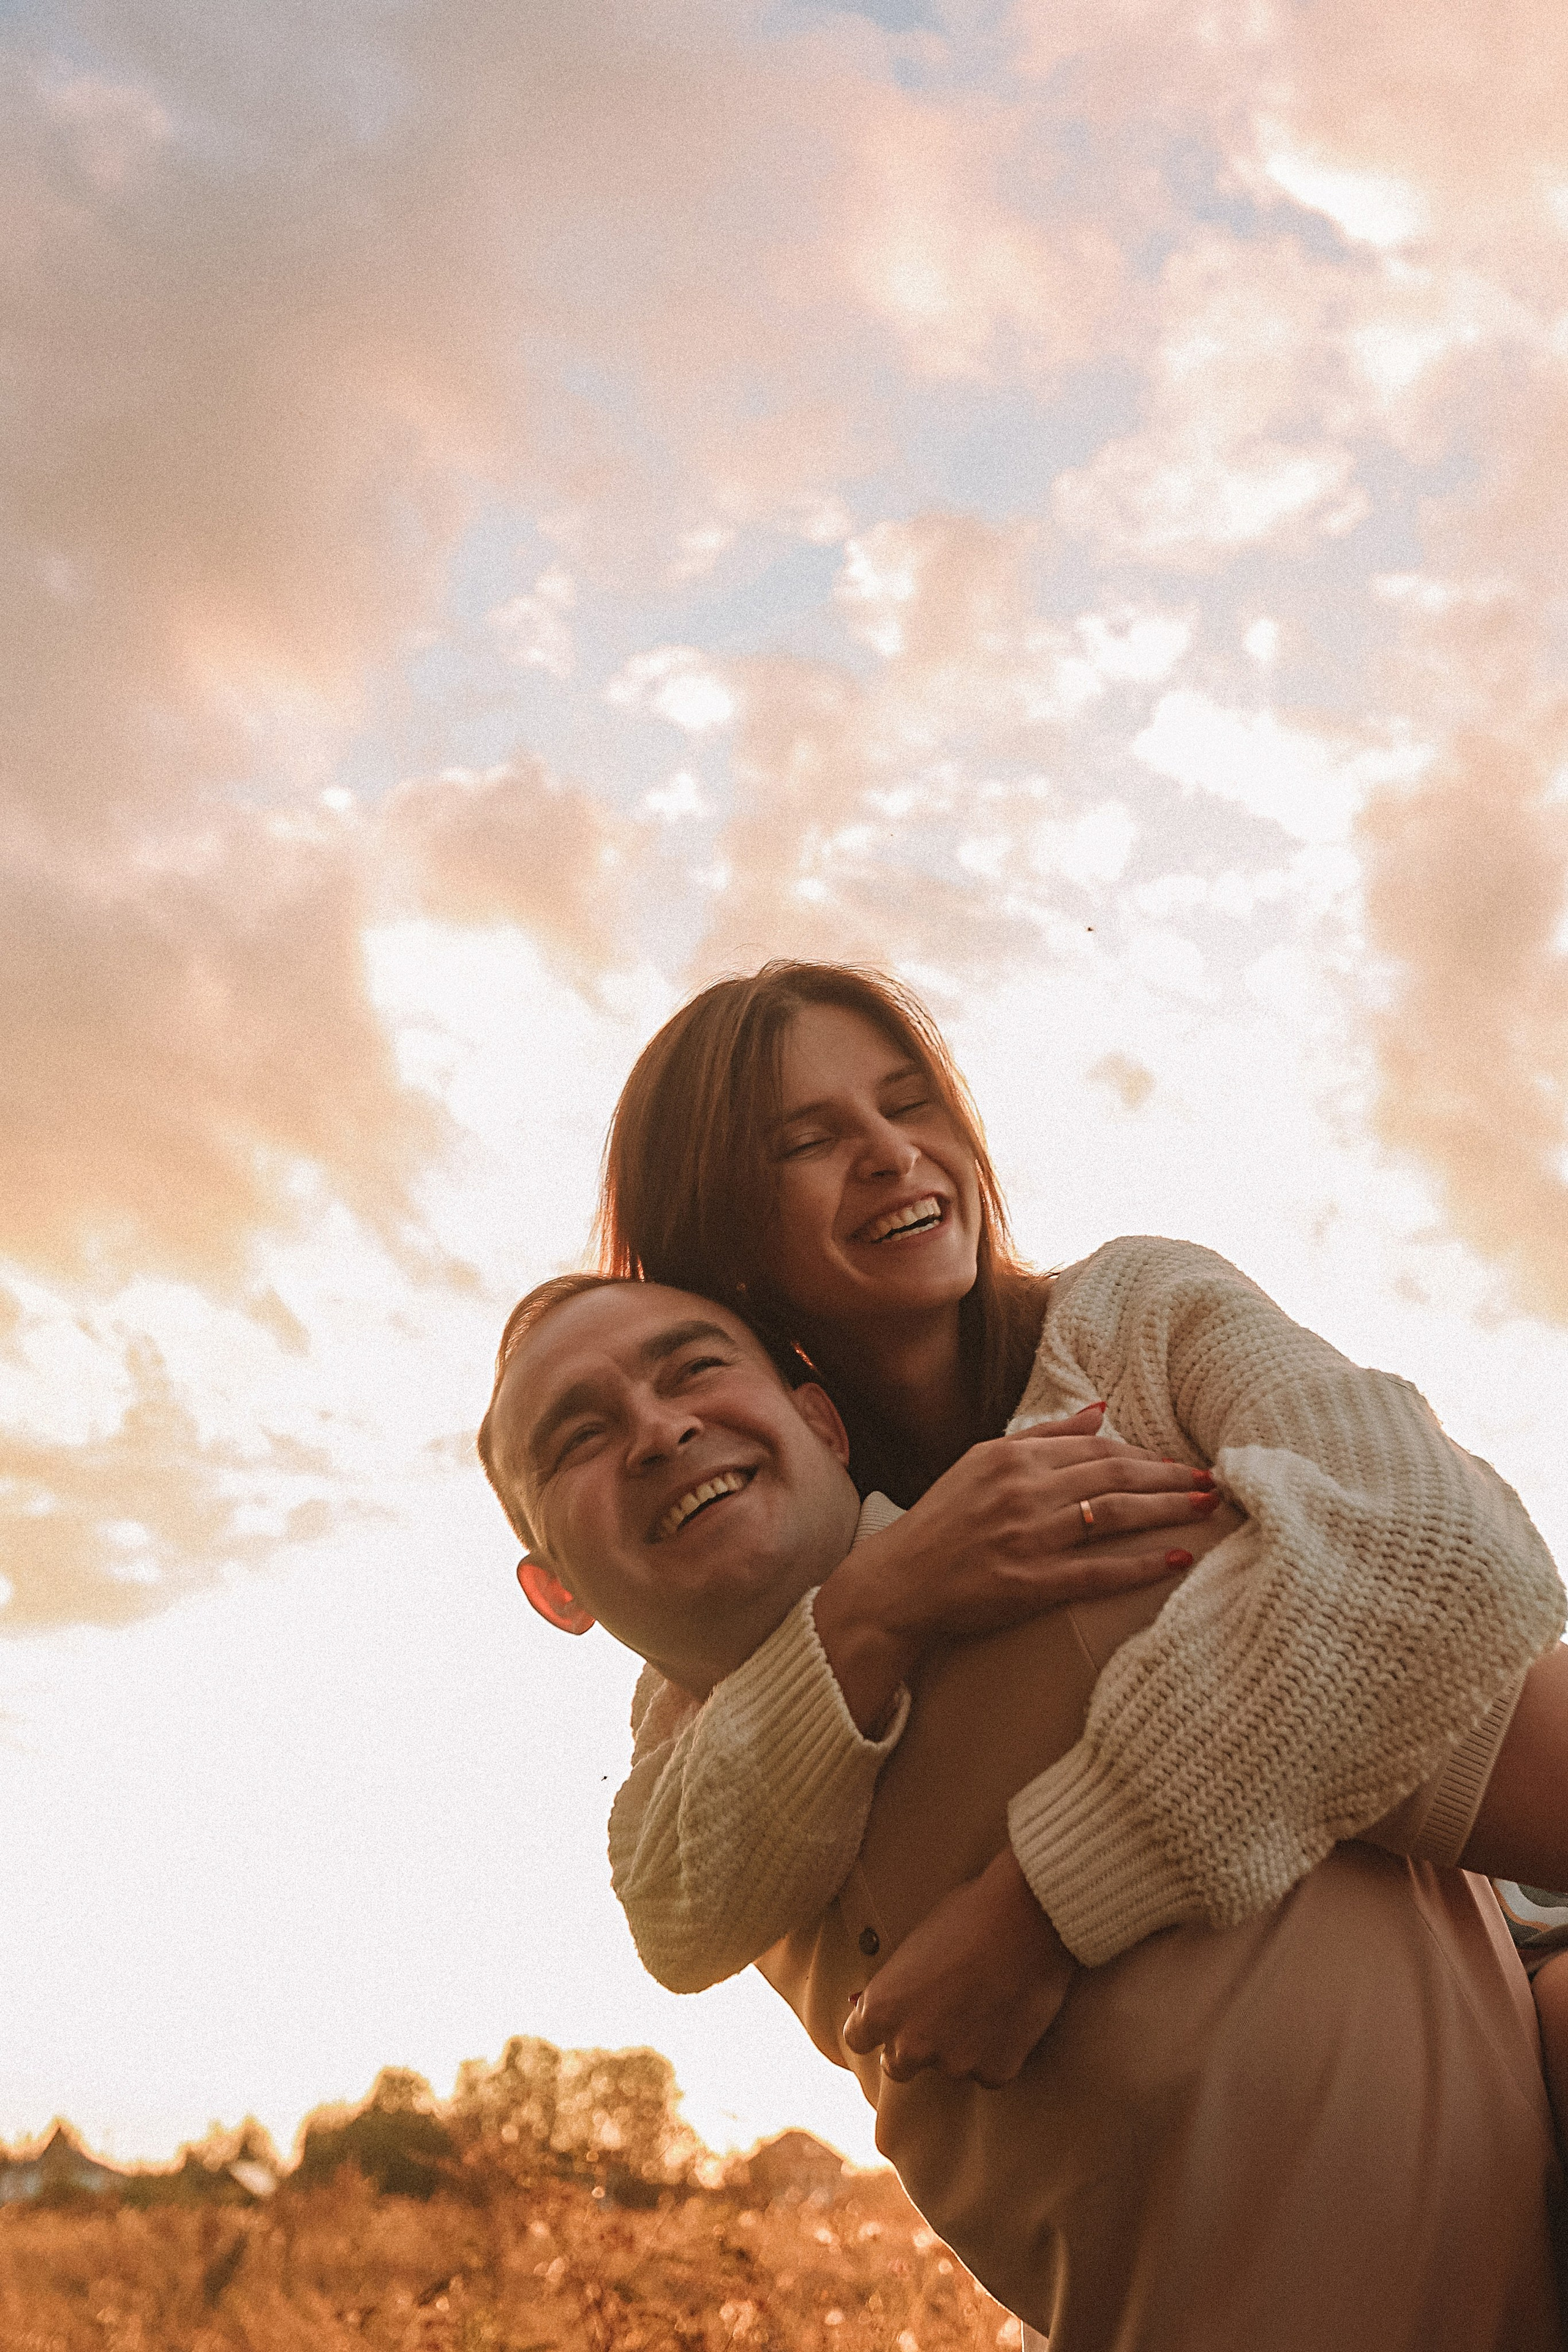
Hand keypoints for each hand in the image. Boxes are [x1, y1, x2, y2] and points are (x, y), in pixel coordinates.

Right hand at [814, 1405, 1225, 1731]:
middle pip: (1114, 1476)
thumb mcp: (983, 1462)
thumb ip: (1044, 1435)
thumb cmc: (943, 1521)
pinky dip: (1142, 1564)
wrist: (898, 1582)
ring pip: (1114, 1514)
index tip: (1179, 1464)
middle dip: (1169, 1478)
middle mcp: (1022, 1490)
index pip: (1095, 1448)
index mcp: (1011, 1456)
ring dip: (1168, 1510)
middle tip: (1211, 1482)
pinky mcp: (1030, 1582)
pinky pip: (1099, 1571)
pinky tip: (1178, 1559)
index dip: (1144, 1455)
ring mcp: (1028, 1537)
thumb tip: (1101, 1410)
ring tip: (1205, 1509)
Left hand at [843, 1847, 1074, 2087]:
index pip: (857, 2039)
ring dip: (960, 2046)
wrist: (1027, 1918)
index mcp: (882, 2009)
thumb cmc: (968, 1915)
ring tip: (985, 2003)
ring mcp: (954, 2062)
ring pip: (949, 2066)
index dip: (875, 2027)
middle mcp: (911, 2044)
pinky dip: (996, 2051)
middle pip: (898, 2065)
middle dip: (914, 2044)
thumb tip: (899, 1999)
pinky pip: (989, 2069)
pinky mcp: (995, 2071)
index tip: (891, 2018)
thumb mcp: (915, 1945)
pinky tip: (1008, 2015)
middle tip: (940, 2015)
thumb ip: (900, 1985)